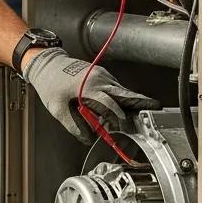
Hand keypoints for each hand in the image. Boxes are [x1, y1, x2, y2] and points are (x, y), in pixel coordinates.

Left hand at [23, 48, 160, 142]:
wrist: (46, 63)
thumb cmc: (50, 84)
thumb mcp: (57, 109)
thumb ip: (73, 125)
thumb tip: (87, 139)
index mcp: (89, 87)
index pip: (110, 103)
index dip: (119, 115)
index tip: (126, 125)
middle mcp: (99, 79)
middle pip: (124, 93)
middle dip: (140, 102)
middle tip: (155, 108)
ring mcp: (101, 75)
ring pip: (121, 90)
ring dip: (129, 102)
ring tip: (139, 113)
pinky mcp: (100, 74)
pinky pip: (114, 87)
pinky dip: (120, 97)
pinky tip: (122, 106)